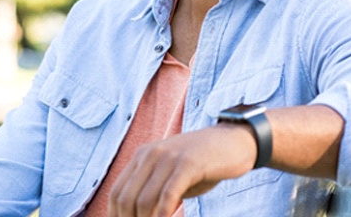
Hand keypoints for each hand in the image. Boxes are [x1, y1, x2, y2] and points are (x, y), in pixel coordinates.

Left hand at [108, 123, 256, 216]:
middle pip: (126, 199)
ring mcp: (169, 157)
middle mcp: (151, 153)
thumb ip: (154, 190)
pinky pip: (168, 197)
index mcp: (143, 155)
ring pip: (144, 201)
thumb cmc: (203, 164)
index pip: (117, 192)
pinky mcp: (188, 163)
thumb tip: (138, 215)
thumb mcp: (172, 174)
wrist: (234, 141)